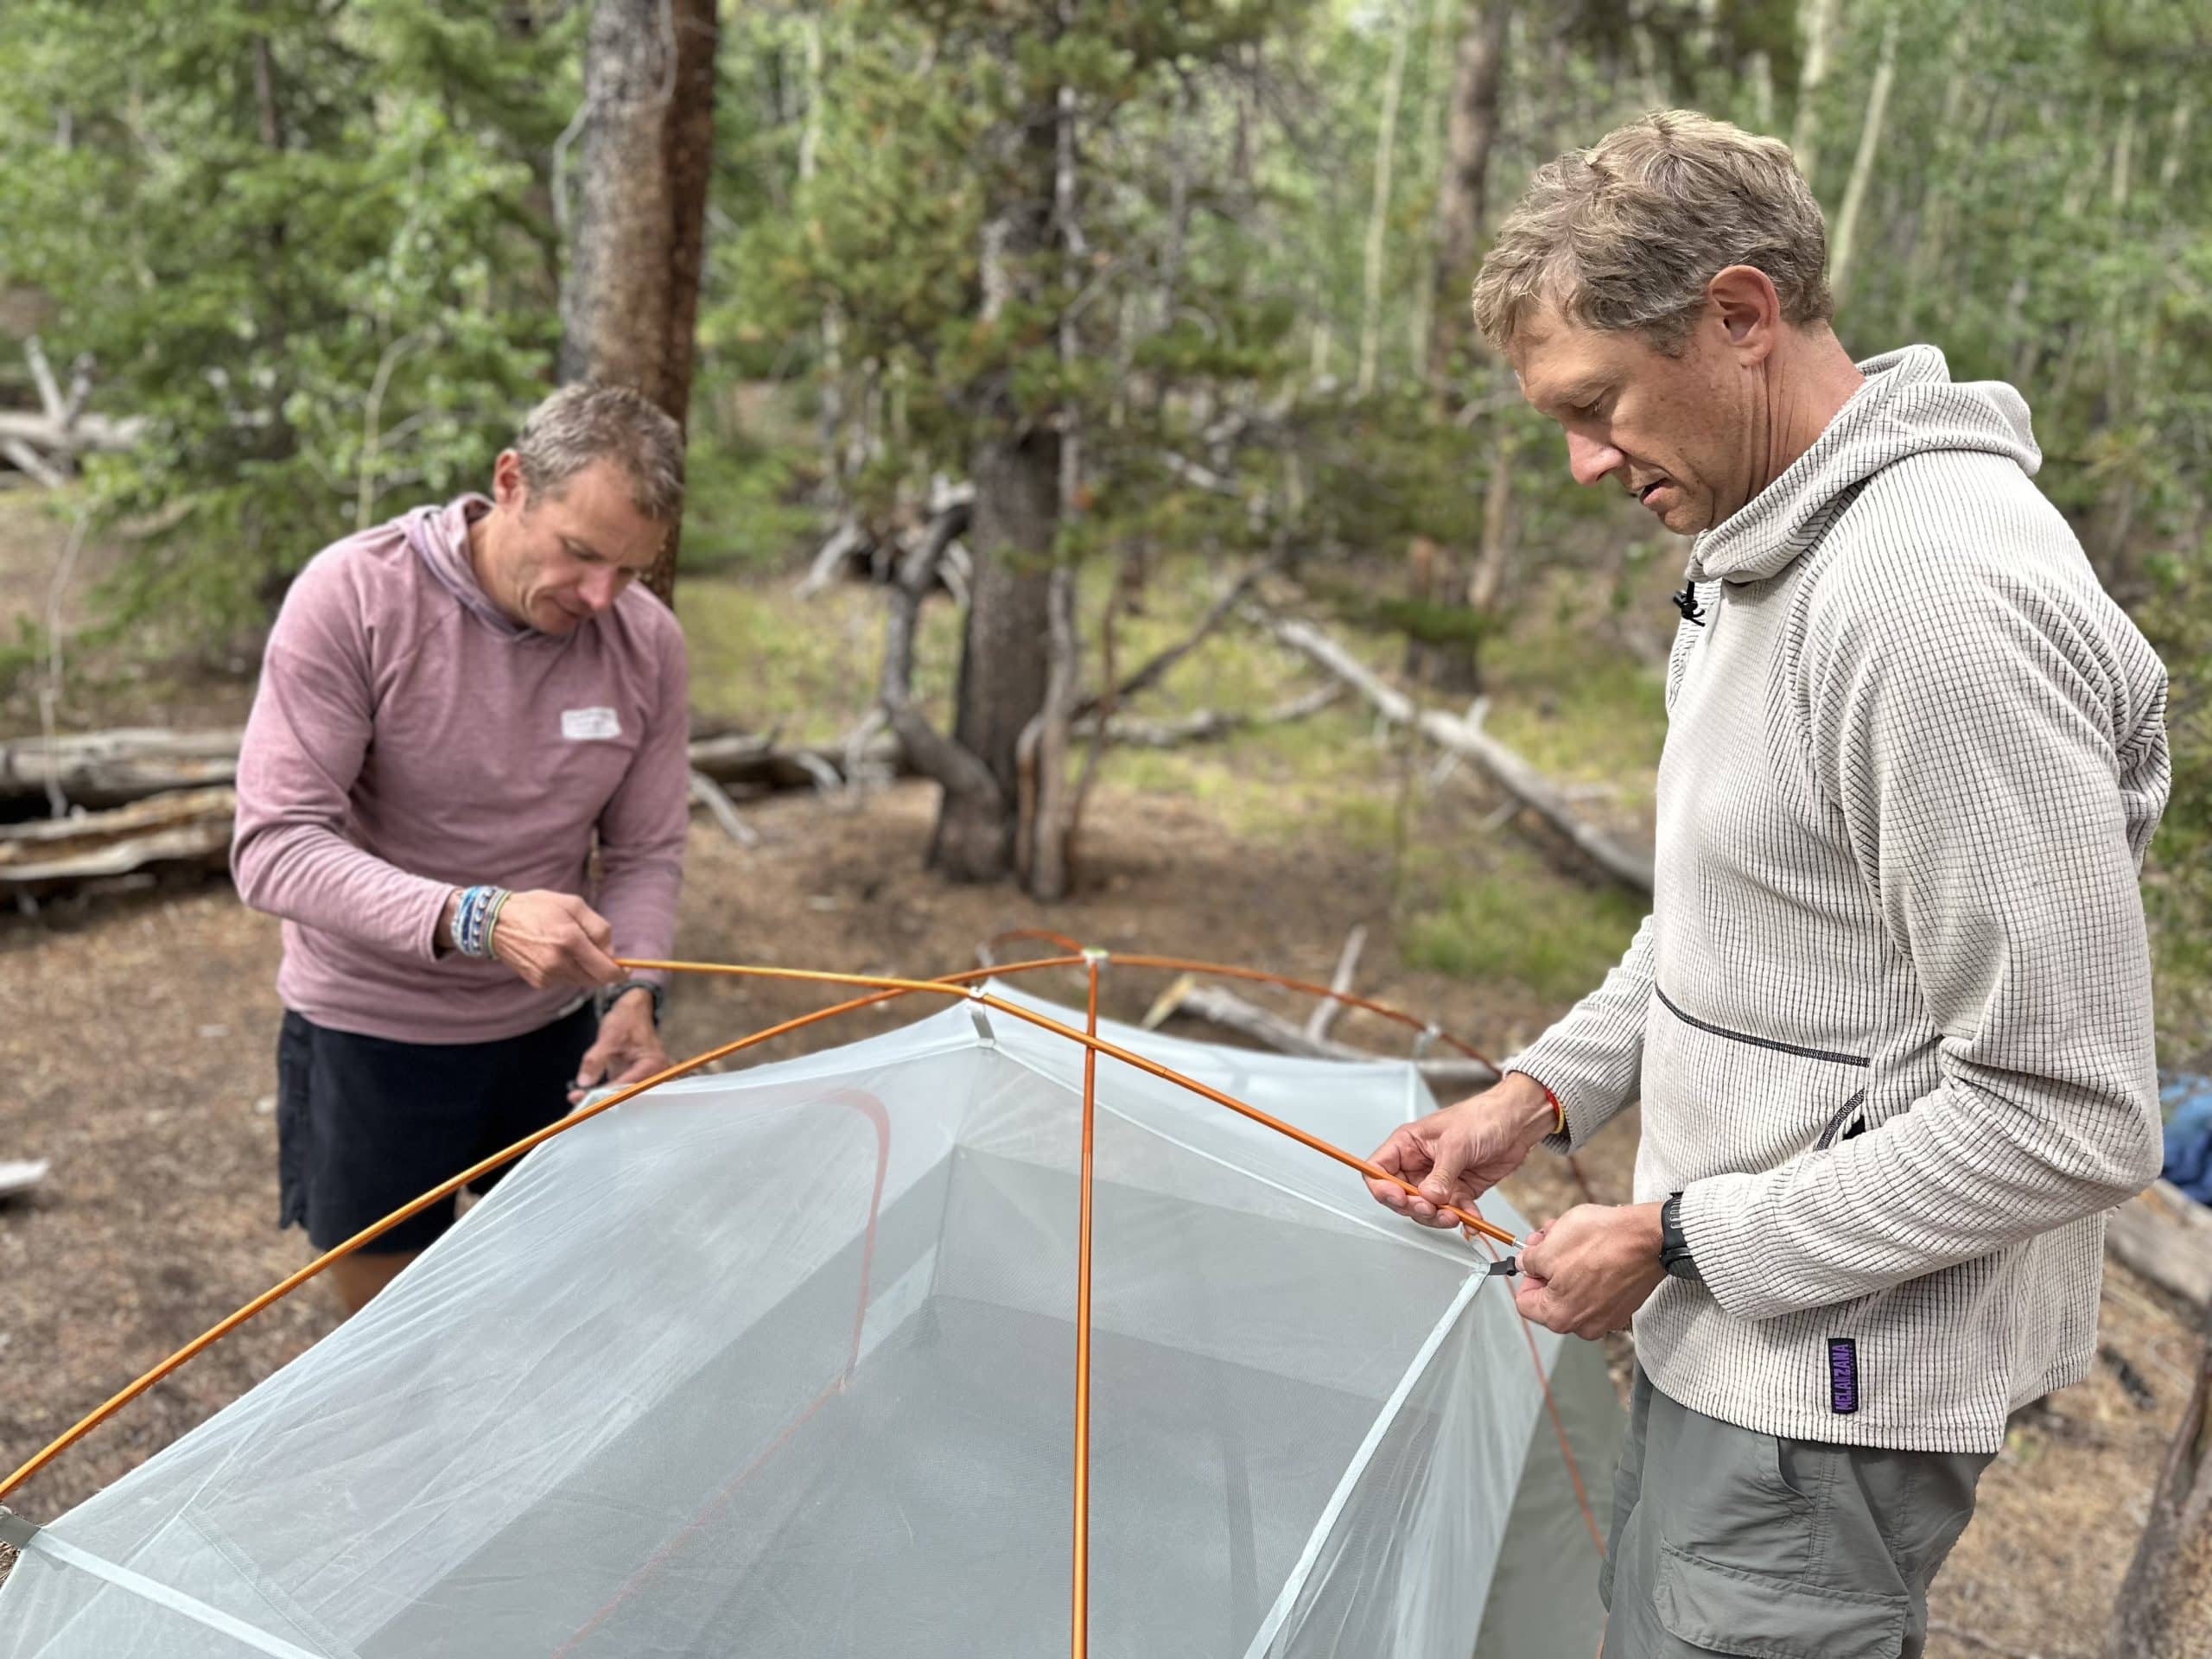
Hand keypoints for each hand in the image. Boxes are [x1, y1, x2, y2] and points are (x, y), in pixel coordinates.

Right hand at [484, 890, 623, 989]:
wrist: (495, 922)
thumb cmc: (538, 907)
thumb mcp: (573, 904)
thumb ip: (599, 928)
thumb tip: (612, 952)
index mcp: (570, 940)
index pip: (606, 970)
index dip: (620, 973)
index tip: (626, 969)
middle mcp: (558, 962)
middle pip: (596, 980)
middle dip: (604, 970)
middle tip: (602, 954)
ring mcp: (546, 975)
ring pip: (581, 981)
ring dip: (585, 969)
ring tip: (571, 947)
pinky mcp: (538, 982)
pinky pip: (565, 981)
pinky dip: (568, 971)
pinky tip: (556, 954)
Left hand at [569, 988, 667, 1106]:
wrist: (633, 1010)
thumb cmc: (626, 1020)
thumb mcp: (608, 1038)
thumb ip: (596, 1060)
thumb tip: (584, 1082)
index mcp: (653, 1064)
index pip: (627, 1085)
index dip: (604, 1093)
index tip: (584, 1098)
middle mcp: (654, 1074)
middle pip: (627, 1095)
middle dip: (603, 1101)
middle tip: (579, 1103)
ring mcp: (645, 1077)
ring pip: (622, 1095)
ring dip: (602, 1099)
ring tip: (579, 1100)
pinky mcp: (634, 1077)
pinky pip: (619, 1089)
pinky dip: (604, 1093)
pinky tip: (586, 1096)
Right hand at [1365, 1072, 1557, 1227]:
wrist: (1516, 1123)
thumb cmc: (1483, 1117)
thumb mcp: (1457, 1144)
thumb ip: (1441, 1175)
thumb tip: (1429, 1197)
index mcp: (1407, 1144)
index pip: (1378, 1170)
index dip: (1382, 1187)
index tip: (1398, 1197)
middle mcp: (1418, 1164)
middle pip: (1400, 1196)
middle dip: (1414, 1207)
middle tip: (1431, 1208)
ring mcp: (1438, 1179)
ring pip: (1425, 1209)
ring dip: (1439, 1217)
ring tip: (1454, 1214)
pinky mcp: (1458, 1191)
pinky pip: (1452, 1211)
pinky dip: (1462, 1218)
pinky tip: (1472, 1217)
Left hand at [1513, 1202, 1666, 1339]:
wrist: (1648, 1239)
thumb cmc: (1602, 1242)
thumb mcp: (1549, 1246)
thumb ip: (1529, 1261)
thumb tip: (1525, 1264)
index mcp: (1558, 1316)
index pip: (1525, 1302)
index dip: (1526, 1275)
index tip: (1534, 1258)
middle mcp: (1582, 1325)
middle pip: (1550, 1296)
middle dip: (1547, 1265)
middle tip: (1551, 1240)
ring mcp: (1606, 1317)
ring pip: (1573, 1290)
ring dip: (1568, 1264)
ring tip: (1574, 1239)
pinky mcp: (1623, 1305)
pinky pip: (1596, 1290)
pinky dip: (1591, 1271)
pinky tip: (1595, 1250)